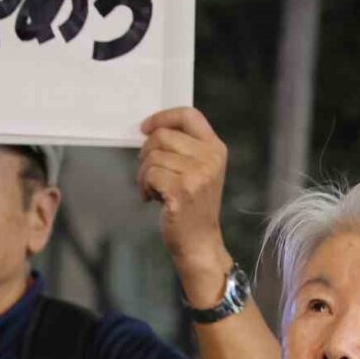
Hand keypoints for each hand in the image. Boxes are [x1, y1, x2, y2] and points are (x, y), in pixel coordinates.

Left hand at [138, 108, 231, 305]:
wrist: (199, 243)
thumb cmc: (193, 208)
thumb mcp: (199, 171)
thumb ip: (184, 149)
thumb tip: (151, 131)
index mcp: (215, 149)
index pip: (188, 115)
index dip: (163, 118)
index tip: (146, 128)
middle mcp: (209, 158)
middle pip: (162, 136)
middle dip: (146, 154)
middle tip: (149, 173)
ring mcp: (197, 174)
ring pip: (152, 156)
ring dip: (144, 174)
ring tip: (153, 190)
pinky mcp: (181, 190)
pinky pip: (149, 174)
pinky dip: (144, 186)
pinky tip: (152, 198)